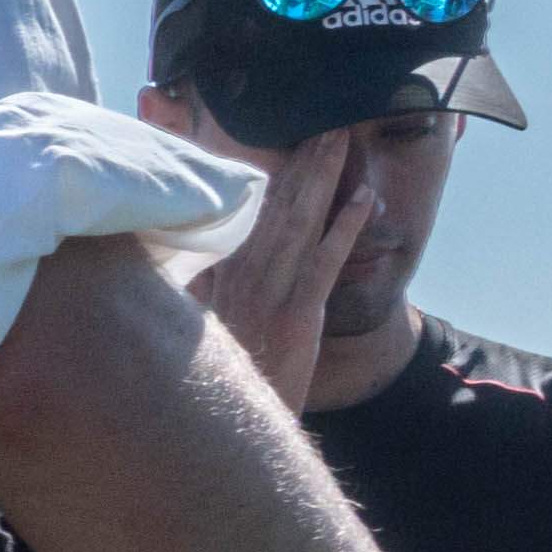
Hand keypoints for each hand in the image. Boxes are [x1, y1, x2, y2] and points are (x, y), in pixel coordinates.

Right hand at [190, 124, 388, 406]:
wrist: (214, 433)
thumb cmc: (207, 385)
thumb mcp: (187, 332)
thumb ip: (193, 294)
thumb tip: (188, 267)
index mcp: (218, 275)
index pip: (243, 213)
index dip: (266, 174)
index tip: (283, 139)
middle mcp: (242, 276)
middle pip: (275, 206)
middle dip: (301, 161)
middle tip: (323, 118)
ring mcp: (272, 293)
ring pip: (301, 222)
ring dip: (323, 178)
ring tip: (341, 138)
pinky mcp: (300, 315)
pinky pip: (326, 262)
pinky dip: (346, 228)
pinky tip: (364, 200)